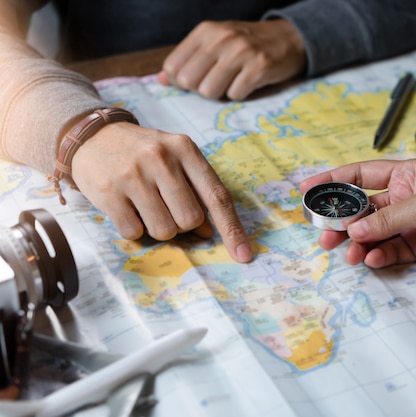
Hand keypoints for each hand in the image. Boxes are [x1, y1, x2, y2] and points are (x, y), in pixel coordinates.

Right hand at [71, 122, 252, 262]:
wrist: (92, 136)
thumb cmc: (144, 152)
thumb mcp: (175, 160)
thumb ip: (196, 192)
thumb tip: (209, 232)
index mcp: (185, 149)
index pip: (216, 196)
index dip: (232, 228)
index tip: (244, 254)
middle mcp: (161, 159)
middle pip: (190, 220)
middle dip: (182, 224)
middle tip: (166, 207)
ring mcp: (133, 175)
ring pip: (163, 230)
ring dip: (158, 228)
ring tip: (145, 206)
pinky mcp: (108, 192)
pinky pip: (134, 232)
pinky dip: (133, 228)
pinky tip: (127, 207)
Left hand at [157, 19, 305, 100]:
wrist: (289, 38)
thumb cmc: (247, 43)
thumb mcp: (215, 43)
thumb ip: (188, 59)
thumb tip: (161, 80)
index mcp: (205, 31)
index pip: (173, 67)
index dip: (181, 82)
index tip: (195, 81)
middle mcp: (221, 39)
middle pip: (189, 82)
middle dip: (200, 89)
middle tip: (216, 82)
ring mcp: (241, 53)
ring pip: (210, 91)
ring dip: (220, 93)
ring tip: (232, 82)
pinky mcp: (259, 68)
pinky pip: (235, 95)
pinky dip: (240, 94)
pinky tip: (248, 82)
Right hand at [299, 159, 415, 273]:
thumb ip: (387, 218)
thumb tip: (353, 229)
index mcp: (406, 174)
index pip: (361, 174)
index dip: (333, 180)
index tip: (306, 189)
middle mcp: (404, 197)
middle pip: (362, 209)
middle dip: (342, 222)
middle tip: (324, 236)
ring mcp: (411, 223)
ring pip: (373, 233)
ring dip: (359, 243)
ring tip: (349, 255)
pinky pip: (391, 251)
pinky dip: (380, 256)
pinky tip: (374, 260)